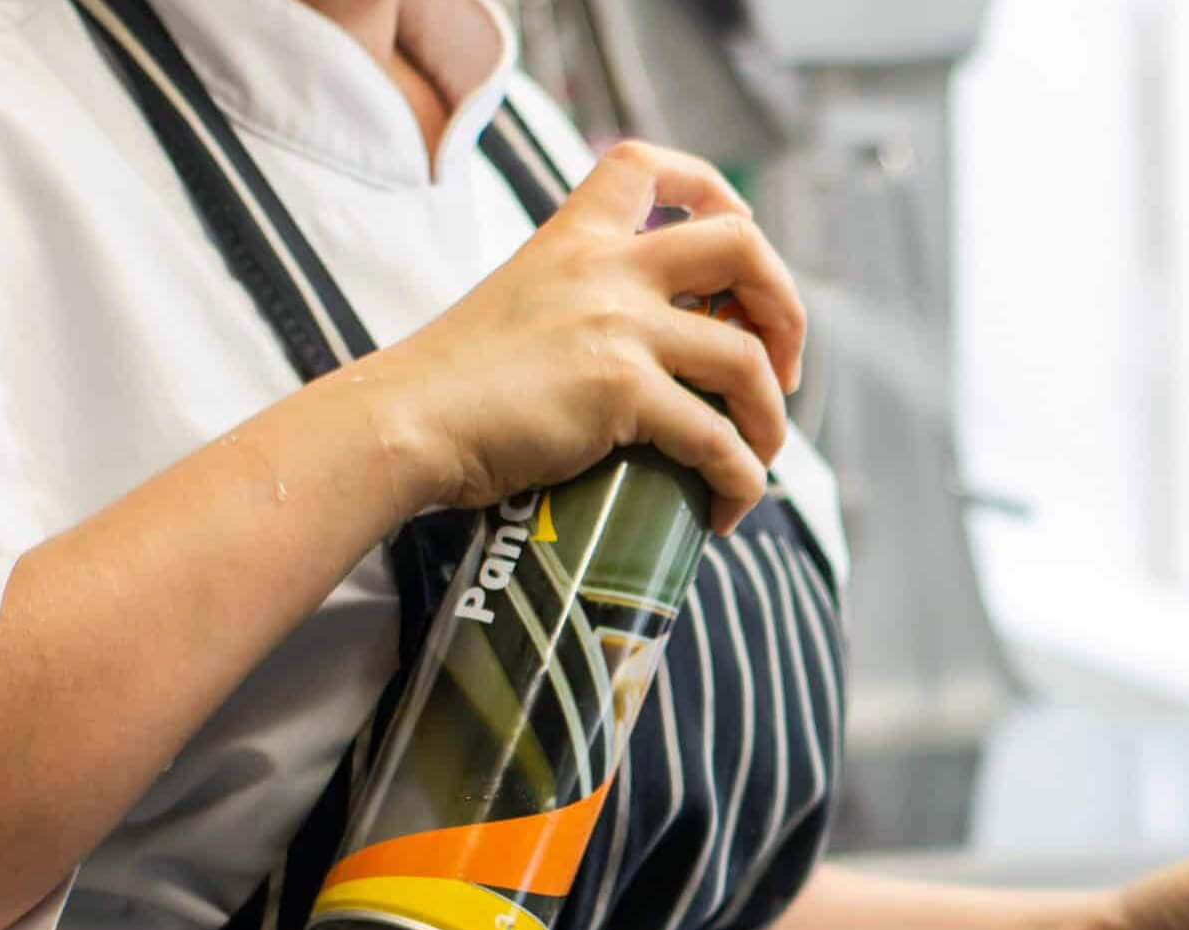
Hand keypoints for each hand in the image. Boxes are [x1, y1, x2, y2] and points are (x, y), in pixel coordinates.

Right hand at [356, 140, 805, 532]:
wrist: (402, 423)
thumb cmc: (451, 387)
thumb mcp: (519, 306)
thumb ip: (577, 305)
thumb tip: (642, 359)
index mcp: (574, 237)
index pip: (650, 164)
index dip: (715, 190)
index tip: (740, 235)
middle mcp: (606, 268)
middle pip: (743, 245)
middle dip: (786, 307)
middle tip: (782, 368)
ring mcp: (618, 326)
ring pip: (748, 359)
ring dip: (771, 418)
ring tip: (757, 457)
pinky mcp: (621, 390)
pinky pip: (717, 440)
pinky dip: (740, 479)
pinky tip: (725, 507)